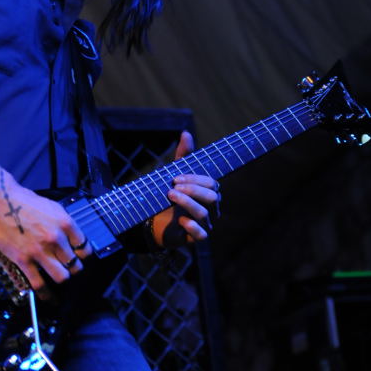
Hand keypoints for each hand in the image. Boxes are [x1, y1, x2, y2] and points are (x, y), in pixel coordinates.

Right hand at [0, 171, 92, 293]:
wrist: (0, 201)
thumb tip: (73, 239)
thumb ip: (64, 225)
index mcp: (65, 223)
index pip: (85, 248)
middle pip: (75, 265)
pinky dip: (46, 295)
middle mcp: (55, 238)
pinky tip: (49, 298)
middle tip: (69, 268)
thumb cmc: (24, 202)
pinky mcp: (24, 260)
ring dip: (62, 279)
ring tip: (59, 277)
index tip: (80, 258)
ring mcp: (40, 251)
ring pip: (62, 277)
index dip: (84, 256)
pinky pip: (39, 284)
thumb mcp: (53, 208)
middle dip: (74, 269)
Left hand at [150, 130, 221, 248]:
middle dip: (193, 190)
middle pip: (213, 198)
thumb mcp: (175, 176)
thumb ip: (183, 156)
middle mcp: (211, 208)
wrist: (157, 222)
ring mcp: (205, 223)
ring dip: (187, 203)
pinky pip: (202, 235)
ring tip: (170, 196)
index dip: (195, 179)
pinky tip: (181, 220)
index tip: (176, 178)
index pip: (211, 183)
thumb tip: (185, 133)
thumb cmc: (171, 197)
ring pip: (205, 213)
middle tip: (172, 187)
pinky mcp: (195, 238)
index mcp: (209, 192)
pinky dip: (192, 227)